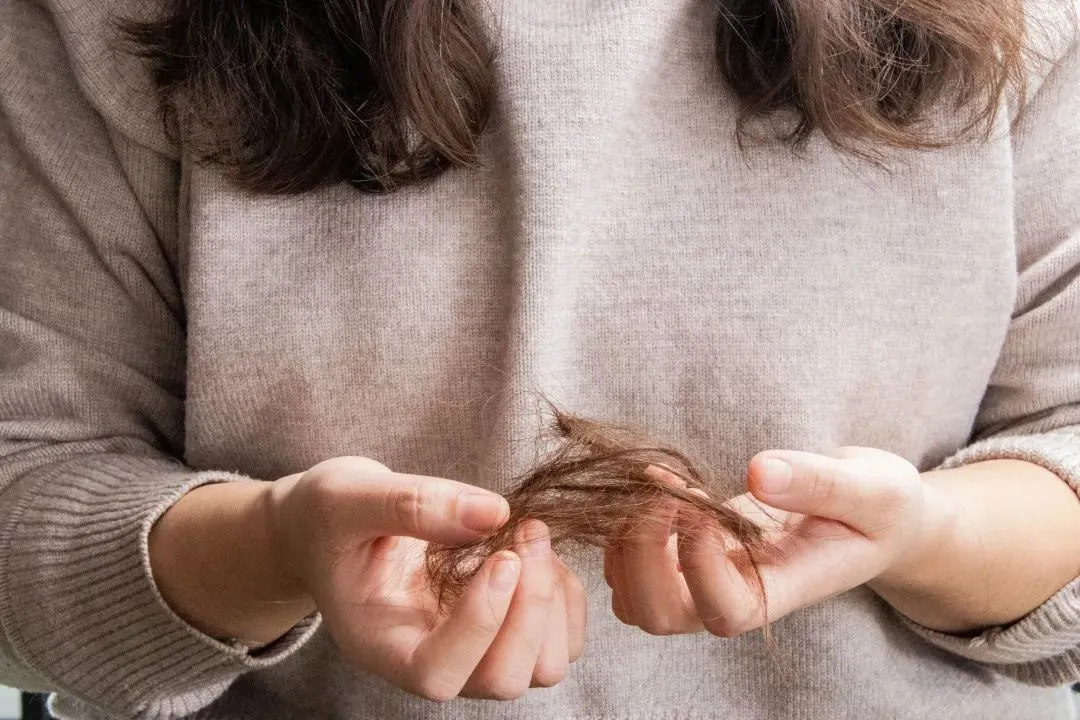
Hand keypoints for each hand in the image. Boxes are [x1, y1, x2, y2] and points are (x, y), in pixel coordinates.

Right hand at [270, 457, 585, 700]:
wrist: (329, 524)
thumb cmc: (328, 516)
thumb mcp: (350, 496)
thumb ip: (413, 504)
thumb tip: (494, 512)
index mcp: (380, 643)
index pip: (437, 673)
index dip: (481, 624)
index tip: (501, 556)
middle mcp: (429, 659)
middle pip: (502, 680)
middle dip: (530, 607)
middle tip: (527, 531)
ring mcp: (470, 650)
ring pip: (540, 668)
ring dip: (554, 603)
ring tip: (533, 537)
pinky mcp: (500, 630)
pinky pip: (557, 641)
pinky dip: (566, 597)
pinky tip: (540, 551)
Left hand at [604, 448, 953, 636]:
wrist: (871, 514)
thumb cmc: (879, 507)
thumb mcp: (872, 488)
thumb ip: (820, 483)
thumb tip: (759, 472)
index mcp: (784, 589)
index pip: (725, 610)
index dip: (699, 566)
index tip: (702, 507)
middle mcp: (736, 593)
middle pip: (660, 615)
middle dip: (641, 557)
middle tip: (661, 495)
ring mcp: (704, 579)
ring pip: (632, 598)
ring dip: (624, 544)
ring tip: (656, 488)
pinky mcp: (684, 556)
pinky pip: (627, 564)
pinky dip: (622, 527)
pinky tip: (657, 483)